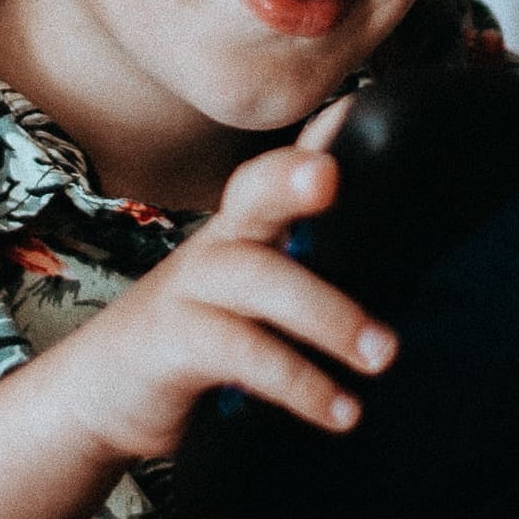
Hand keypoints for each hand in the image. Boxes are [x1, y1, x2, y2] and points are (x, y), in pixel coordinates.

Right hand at [38, 108, 391, 465]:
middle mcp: (219, 243)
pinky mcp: (173, 344)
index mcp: (247, 226)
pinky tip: (340, 411)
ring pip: (257, 278)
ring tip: (384, 355)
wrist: (101, 392)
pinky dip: (296, 382)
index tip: (359, 106)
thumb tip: (417, 273)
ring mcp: (190, 290)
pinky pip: (240, 353)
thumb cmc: (202, 336)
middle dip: (292, 179)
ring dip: (326, 314)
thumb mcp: (259, 298)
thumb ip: (315, 272)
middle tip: (333, 179)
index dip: (320, 134)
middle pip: (254, 193)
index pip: (284, 168)